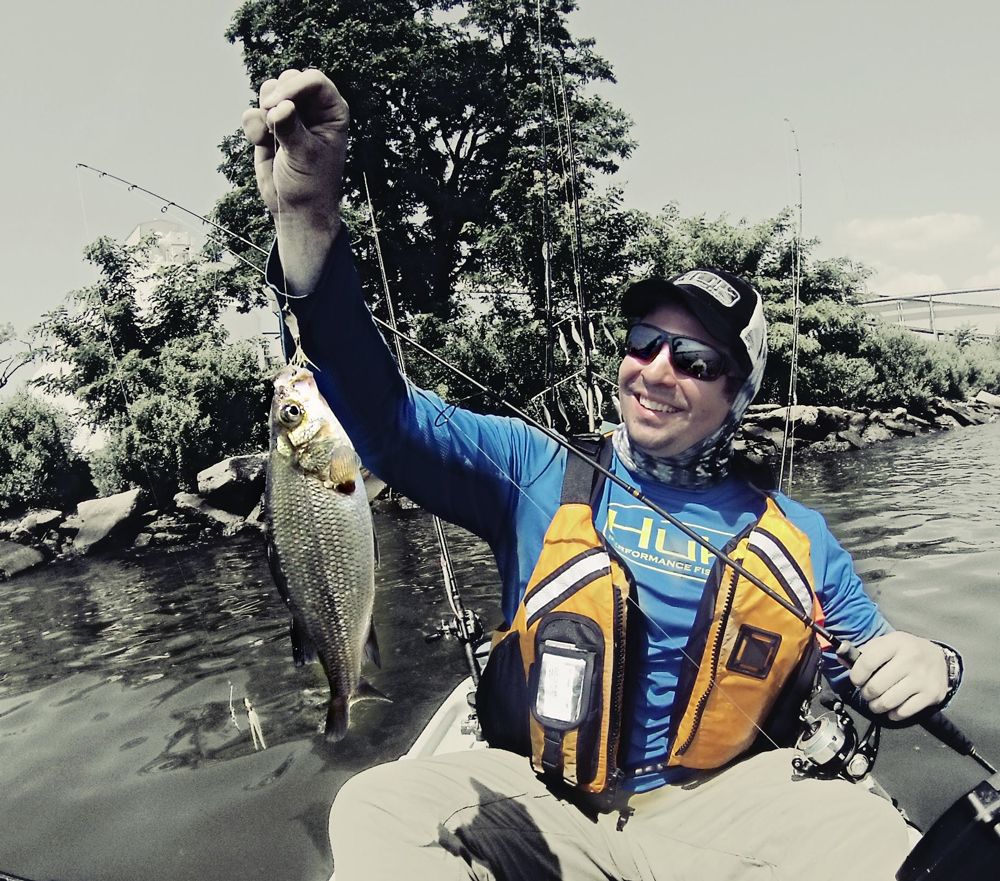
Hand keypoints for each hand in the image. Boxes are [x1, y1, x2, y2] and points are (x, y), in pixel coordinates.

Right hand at [242, 68, 348, 247]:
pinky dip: (252, 127)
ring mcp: (290, 116)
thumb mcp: (304, 156)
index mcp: (332, 112)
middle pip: (288, 79)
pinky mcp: (269, 127)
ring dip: (264, 113)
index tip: (278, 103)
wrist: (295, 208)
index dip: (294, 87)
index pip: (315, 81)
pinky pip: (252, 112)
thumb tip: (279, 107)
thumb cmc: (310, 185)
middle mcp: (312, 109)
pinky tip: (262, 145)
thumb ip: (291, 129)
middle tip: (275, 123)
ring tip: (272, 137)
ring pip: (268, 91)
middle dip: (277, 98)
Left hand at [848, 632, 948, 721]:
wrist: (940, 659)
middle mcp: (910, 659)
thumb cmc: (906, 651)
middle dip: (865, 693)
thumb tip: (843, 660)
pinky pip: (904, 712)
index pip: (867, 662)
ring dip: (876, 706)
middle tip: (866, 692)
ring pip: (888, 701)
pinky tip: (891, 708)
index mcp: (896, 643)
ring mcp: (922, 678)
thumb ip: (864, 652)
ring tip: (875, 702)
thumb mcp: (886, 643)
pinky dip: (893, 714)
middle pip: (876, 686)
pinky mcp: (931, 695)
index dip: (856, 675)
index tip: (855, 680)